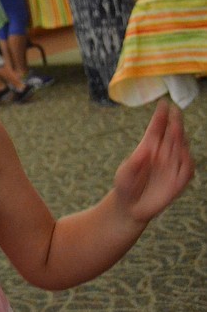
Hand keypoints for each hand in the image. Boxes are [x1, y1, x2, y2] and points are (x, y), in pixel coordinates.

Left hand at [112, 101, 192, 224]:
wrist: (130, 206)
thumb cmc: (125, 185)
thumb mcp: (124, 173)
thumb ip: (134, 163)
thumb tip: (146, 150)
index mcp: (148, 147)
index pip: (157, 129)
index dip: (161, 117)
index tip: (164, 104)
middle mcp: (162, 153)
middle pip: (171, 135)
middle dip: (174, 123)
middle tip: (174, 112)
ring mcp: (172, 165)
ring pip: (181, 148)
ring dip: (180, 138)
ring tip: (175, 128)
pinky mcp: (178, 180)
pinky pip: (186, 168)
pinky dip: (186, 161)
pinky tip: (182, 154)